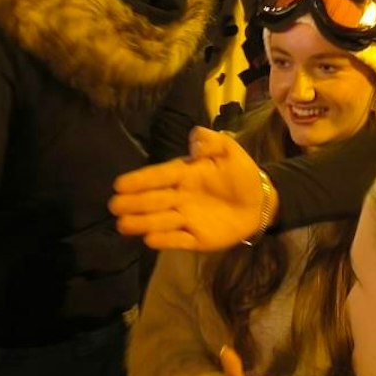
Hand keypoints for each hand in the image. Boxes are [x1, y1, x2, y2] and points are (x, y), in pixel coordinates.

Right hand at [110, 127, 270, 250]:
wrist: (260, 203)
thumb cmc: (241, 174)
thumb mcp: (231, 152)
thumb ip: (213, 142)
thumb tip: (195, 135)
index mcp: (186, 174)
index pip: (160, 175)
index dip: (140, 180)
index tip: (120, 184)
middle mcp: (181, 197)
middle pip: (154, 199)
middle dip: (134, 202)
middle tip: (114, 205)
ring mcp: (187, 218)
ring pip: (161, 220)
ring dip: (142, 222)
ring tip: (122, 224)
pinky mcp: (197, 238)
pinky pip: (178, 239)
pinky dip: (165, 240)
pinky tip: (150, 239)